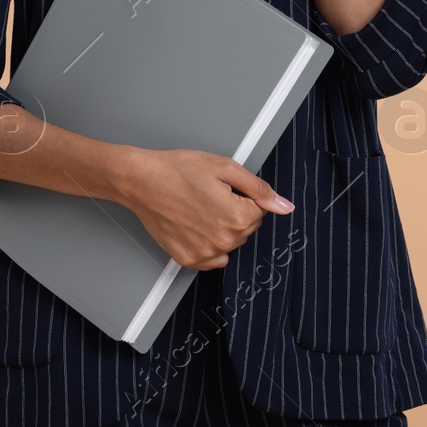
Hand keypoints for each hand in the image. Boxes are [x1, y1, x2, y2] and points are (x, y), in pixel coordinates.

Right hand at [115, 148, 293, 270]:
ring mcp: (206, 253)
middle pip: (246, 228)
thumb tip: (285, 206)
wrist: (141, 181)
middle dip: (233, 212)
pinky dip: (207, 245)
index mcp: (238, 217)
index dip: (242, 195)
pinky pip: (212, 259)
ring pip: (230, 243)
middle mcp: (225, 240)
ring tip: (197, 208)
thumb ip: (259, 188)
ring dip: (220, 228)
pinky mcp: (189, 259)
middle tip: (207, 195)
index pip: (260, 210)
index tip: (221, 188)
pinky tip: (193, 226)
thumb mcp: (223, 167)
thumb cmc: (177, 170)